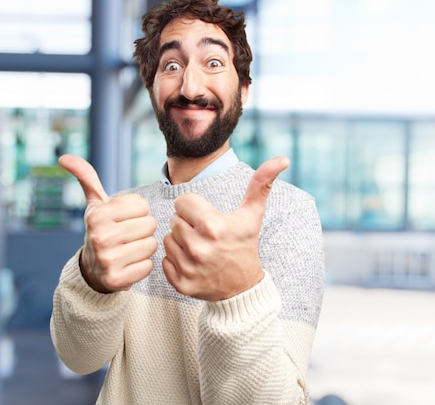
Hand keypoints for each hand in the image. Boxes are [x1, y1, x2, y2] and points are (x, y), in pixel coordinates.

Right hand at [59, 155, 157, 292]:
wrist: (92, 268)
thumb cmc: (101, 229)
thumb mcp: (95, 203)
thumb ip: (86, 177)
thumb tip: (64, 157)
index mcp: (97, 215)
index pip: (142, 205)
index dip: (137, 211)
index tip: (123, 218)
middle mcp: (100, 237)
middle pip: (149, 224)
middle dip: (142, 229)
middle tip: (127, 235)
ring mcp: (108, 261)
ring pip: (151, 245)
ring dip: (144, 246)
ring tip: (128, 248)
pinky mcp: (117, 280)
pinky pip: (149, 265)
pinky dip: (143, 265)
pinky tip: (128, 263)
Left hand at [162, 156, 289, 300]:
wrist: (243, 288)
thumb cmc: (244, 245)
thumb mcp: (252, 215)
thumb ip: (261, 184)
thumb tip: (282, 159)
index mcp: (213, 226)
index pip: (182, 202)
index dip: (193, 207)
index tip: (206, 217)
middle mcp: (199, 247)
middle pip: (173, 220)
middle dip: (186, 224)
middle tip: (204, 234)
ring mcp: (189, 267)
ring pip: (167, 239)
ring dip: (179, 241)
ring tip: (199, 247)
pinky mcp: (181, 283)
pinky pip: (164, 260)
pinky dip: (175, 260)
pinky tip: (192, 262)